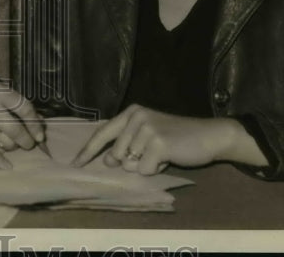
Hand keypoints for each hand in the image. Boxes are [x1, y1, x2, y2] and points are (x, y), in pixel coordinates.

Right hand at [0, 88, 46, 151]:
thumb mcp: (6, 98)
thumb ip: (24, 111)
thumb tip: (40, 129)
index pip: (23, 108)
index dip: (35, 124)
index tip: (40, 137)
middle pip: (15, 129)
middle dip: (26, 140)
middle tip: (29, 144)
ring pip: (5, 143)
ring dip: (13, 146)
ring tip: (11, 142)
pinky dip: (1, 155)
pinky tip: (4, 159)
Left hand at [71, 104, 239, 174]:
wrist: (208, 136)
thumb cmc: (176, 138)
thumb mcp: (148, 135)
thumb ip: (127, 144)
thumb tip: (108, 161)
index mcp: (131, 113)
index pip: (103, 133)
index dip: (88, 150)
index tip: (75, 164)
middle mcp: (136, 117)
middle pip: (116, 155)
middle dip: (131, 162)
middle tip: (153, 152)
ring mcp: (147, 129)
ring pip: (130, 165)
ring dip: (146, 166)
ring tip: (162, 154)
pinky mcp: (158, 142)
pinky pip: (145, 170)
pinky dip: (157, 169)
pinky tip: (169, 157)